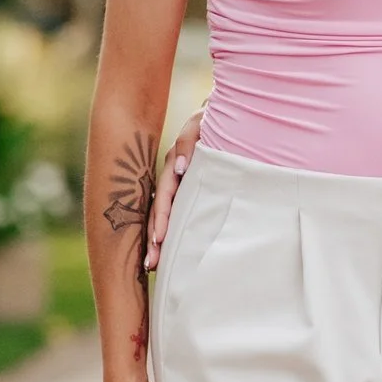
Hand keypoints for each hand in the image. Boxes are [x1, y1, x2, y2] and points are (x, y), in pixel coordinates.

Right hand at [146, 119, 200, 272]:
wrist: (229, 116)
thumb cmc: (214, 119)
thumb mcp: (201, 122)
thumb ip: (188, 141)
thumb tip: (178, 168)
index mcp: (174, 164)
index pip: (165, 196)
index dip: (161, 218)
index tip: (159, 239)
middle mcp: (174, 178)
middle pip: (159, 212)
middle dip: (154, 239)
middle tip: (152, 264)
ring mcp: (181, 186)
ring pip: (166, 216)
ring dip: (159, 240)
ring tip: (154, 266)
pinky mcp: (189, 190)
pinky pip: (180, 213)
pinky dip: (172, 232)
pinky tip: (169, 251)